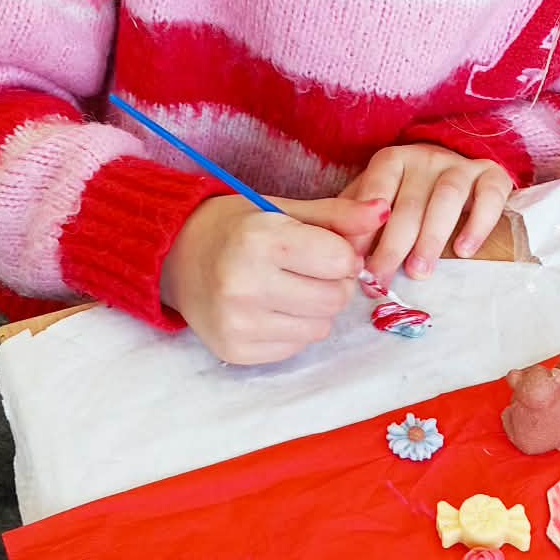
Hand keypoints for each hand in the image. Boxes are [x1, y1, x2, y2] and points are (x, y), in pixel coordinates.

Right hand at [161, 193, 386, 365]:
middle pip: (335, 298)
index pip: (339, 260)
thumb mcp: (283, 209)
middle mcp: (244, 284)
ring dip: (315, 309)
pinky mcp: (236, 350)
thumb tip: (384, 212)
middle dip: (332, 283)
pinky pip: (296, 347)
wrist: (175, 256)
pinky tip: (270, 308)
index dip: (341, 254)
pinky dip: (294, 328)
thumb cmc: (235, 227)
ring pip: (320, 327)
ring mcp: (238, 323)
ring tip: (287, 288)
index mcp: (259, 240)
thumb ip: (337, 215)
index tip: (323, 248)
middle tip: (307, 269)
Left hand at [345, 145, 514, 282]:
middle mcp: (426, 157)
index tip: (356, 262)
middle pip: (409, 202)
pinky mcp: (493, 176)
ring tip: (420, 273)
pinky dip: (478, 223)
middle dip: (393, 245)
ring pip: (447, 197)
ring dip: (432, 238)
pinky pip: (489, 195)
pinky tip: (464, 251)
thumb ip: (356, 220)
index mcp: (392, 161)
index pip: (375, 190)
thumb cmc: (407, 197)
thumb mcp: (375, 201)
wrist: (458, 177)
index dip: (364, 228)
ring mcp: (461, 165)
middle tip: (383, 280)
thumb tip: (338, 252)